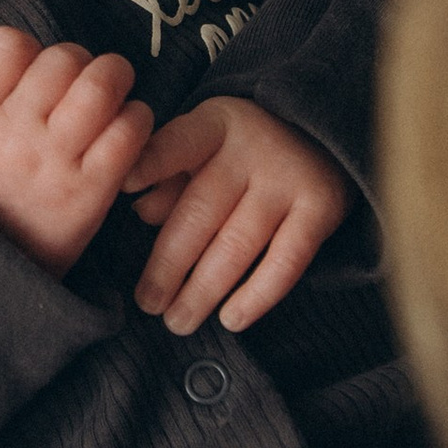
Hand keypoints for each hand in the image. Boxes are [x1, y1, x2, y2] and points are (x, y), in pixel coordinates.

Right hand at [0, 28, 154, 274]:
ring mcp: (53, 162)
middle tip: (82, 82)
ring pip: (99, 86)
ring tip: (112, 93)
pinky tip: (126, 129)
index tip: (34, 69)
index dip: (29, 48)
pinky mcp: (90, 191)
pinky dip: (137, 120)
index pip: (6, 45)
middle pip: (61, 58)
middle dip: (80, 61)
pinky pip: (129, 131)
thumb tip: (33, 52)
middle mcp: (12, 134)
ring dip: (115, 79)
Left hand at [125, 96, 346, 333]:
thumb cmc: (242, 151)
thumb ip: (170, 174)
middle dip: (169, 265)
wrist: (324, 133)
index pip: (178, 144)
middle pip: (201, 212)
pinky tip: (231, 319)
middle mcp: (252, 147)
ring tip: (178, 321)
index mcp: (214, 125)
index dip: (151, 164)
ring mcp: (289, 178)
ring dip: (203, 291)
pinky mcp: (322, 207)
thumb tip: (142, 210)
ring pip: (237, 244)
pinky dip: (256, 296)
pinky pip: (285, 261)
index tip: (123, 187)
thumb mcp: (205, 146)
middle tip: (148, 303)